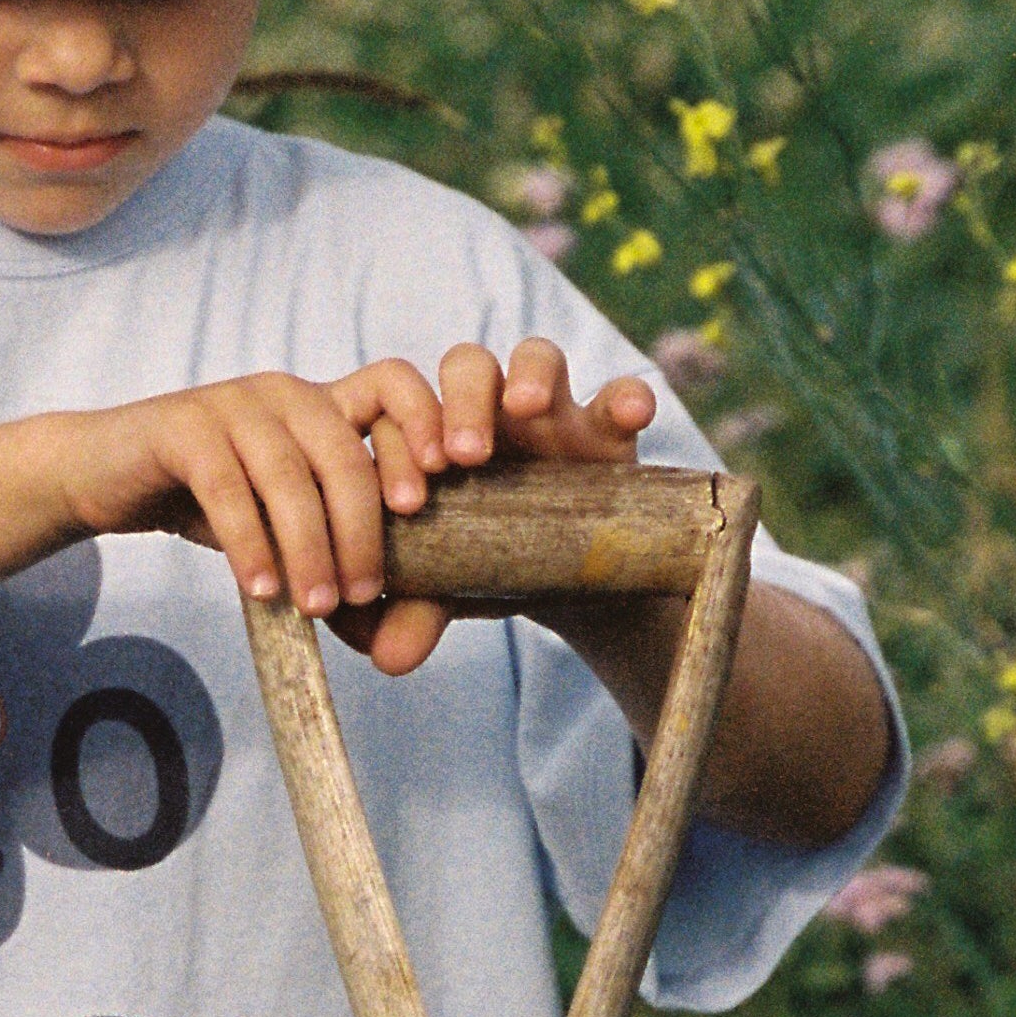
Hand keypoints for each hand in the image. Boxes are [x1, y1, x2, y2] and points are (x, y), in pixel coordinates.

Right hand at [64, 339, 653, 670]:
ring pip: (289, 475)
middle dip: (362, 529)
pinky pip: (228, 487)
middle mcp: (288, 392)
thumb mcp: (282, 532)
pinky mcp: (182, 426)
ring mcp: (234, 403)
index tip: (429, 496)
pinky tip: (261, 587)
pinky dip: (250, 543)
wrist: (108, 475)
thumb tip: (391, 641)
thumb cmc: (210, 502)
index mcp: (326, 404)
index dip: (424, 427)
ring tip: (315, 605)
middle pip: (345, 451)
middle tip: (365, 594)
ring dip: (309, 547)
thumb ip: (334, 572)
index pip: (394, 385)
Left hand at [329, 339, 653, 675]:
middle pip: (467, 365)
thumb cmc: (492, 566)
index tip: (410, 498)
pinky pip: (624, 391)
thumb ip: (416, 613)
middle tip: (461, 458)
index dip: (402, 440)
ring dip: (529, 376)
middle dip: (459, 401)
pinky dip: (628, 395)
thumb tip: (385, 659)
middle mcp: (490, 412)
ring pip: (537, 356)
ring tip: (526, 408)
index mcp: (436, 438)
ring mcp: (553, 412)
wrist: (566, 580)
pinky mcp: (610, 427)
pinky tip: (630, 414)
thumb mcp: (454, 589)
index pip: (409, 406)